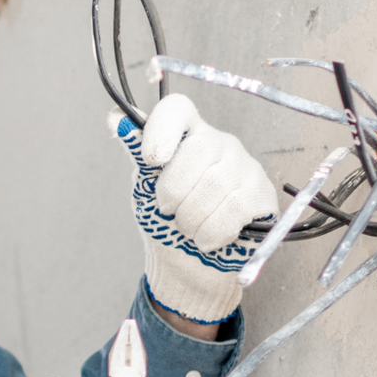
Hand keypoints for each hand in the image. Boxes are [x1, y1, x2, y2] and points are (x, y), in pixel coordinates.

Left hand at [115, 94, 278, 324]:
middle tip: (170, 212)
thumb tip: (116, 119)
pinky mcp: (261, 194)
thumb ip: (136, 153)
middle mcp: (220, 143)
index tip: (151, 160)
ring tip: (190, 229)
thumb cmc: (168, 224)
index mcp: (188, 136)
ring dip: (191, 220)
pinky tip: (210, 238)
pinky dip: (212, 232)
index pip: (178, 109)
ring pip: (214, 185)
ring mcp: (245, 167)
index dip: (162, 129)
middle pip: (196, 151)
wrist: (191, 267)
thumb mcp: (145, 189)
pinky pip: (233, 209)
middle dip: (174, 192)